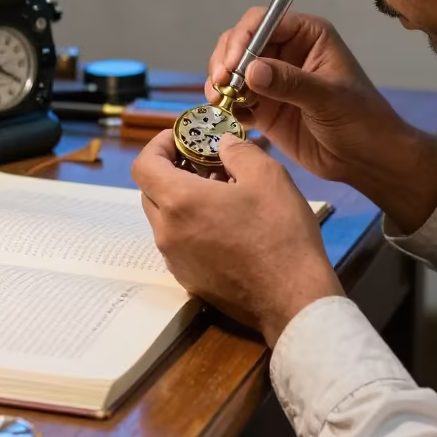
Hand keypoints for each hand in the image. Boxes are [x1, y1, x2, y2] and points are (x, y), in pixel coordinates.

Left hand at [132, 131, 342, 346]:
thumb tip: (221, 143)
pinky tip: (226, 222)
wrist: (293, 298)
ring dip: (182, 198)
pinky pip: (179, 242)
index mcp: (179, 202)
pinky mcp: (189, 280)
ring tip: (221, 190)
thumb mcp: (267, 175)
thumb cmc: (280, 233)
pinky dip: (191, 224)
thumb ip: (236, 150)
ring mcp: (175, 261)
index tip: (182, 137)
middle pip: (150, 191)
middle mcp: (167, 233)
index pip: (144, 165)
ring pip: (164, 219)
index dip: (159, 145)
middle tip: (203, 160)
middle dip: (171, 170)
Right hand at [207, 10, 436, 230]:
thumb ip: (291, 83)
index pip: (264, 21)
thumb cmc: (362, 120)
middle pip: (241, 42)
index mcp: (307, 35)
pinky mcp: (264, 107)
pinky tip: (227, 114)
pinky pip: (236, 98)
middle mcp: (286, 51)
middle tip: (219, 83)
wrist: (367, 160)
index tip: (233, 64)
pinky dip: (226, 104)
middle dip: (225, 59)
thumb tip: (251, 70)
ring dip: (220, 82)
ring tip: (218, 100)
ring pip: (233, 69)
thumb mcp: (329, 99)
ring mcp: (272, 79)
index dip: (243, 38)